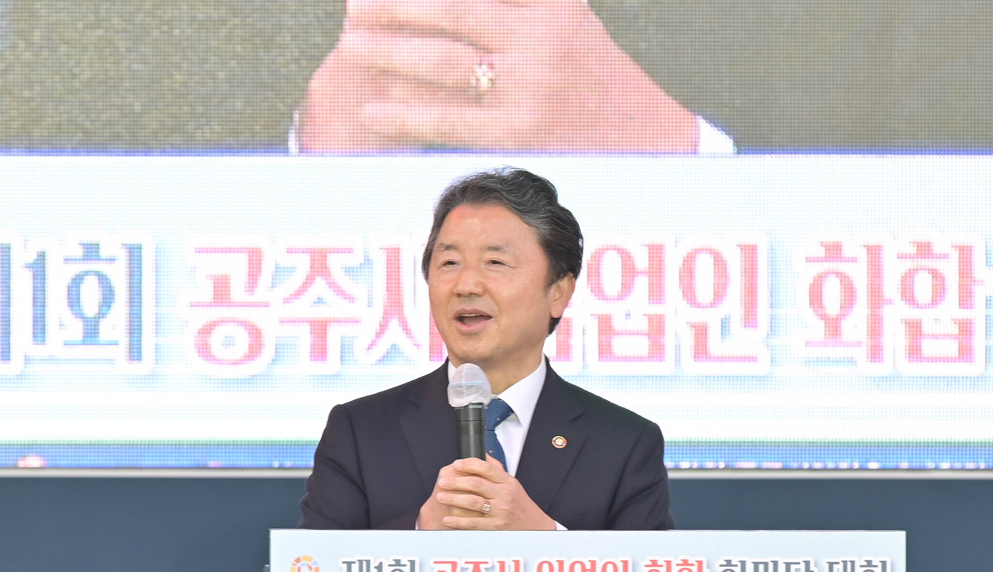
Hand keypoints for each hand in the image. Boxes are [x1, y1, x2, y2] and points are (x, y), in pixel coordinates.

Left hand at [300, 0, 697, 151]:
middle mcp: (538, 40)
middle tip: (352, 7)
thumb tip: (459, 2)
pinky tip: (373, 109)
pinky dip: (406, 114)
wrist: (642, 137)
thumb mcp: (562, 14)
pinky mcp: (518, 134)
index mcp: (549, 4)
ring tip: (351, 45)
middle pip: (450, 14)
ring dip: (389, 53)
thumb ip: (512, 0)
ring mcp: (528, 88)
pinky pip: (450, 121)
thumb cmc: (591, 71)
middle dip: (394, 9)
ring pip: (443, 64)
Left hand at [416, 456, 556, 529]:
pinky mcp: (496, 527)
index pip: (486, 469)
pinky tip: (448, 519)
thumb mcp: (513, 484)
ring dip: (454, 500)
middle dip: (456, 482)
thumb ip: (497, 471)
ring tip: (441, 497)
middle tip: (442, 481)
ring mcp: (500, 512)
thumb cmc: (520, 505)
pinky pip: (474, 523)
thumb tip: (484, 456)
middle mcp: (504, 496)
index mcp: (507, 482)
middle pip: (476, 485)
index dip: (469, 465)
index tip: (455, 465)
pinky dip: (459, 522)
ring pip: (473, 503)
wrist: (534, 527)